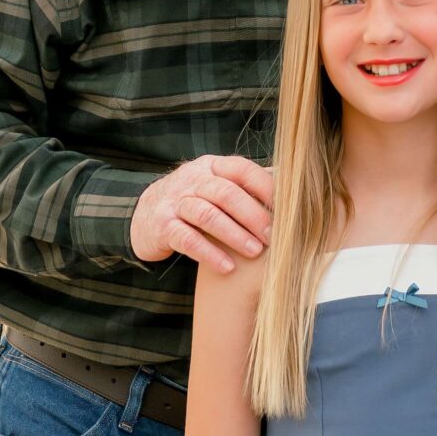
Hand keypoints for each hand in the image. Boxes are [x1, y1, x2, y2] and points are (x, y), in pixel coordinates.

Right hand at [131, 154, 273, 272]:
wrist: (144, 215)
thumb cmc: (194, 202)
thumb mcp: (216, 187)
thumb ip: (247, 186)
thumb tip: (292, 186)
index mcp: (211, 167)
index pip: (241, 169)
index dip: (264, 187)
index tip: (287, 208)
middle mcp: (192, 181)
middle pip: (226, 193)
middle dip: (253, 215)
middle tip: (275, 236)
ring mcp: (175, 203)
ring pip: (207, 215)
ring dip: (235, 234)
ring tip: (255, 252)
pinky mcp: (163, 227)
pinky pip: (187, 239)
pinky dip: (209, 253)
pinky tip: (227, 267)